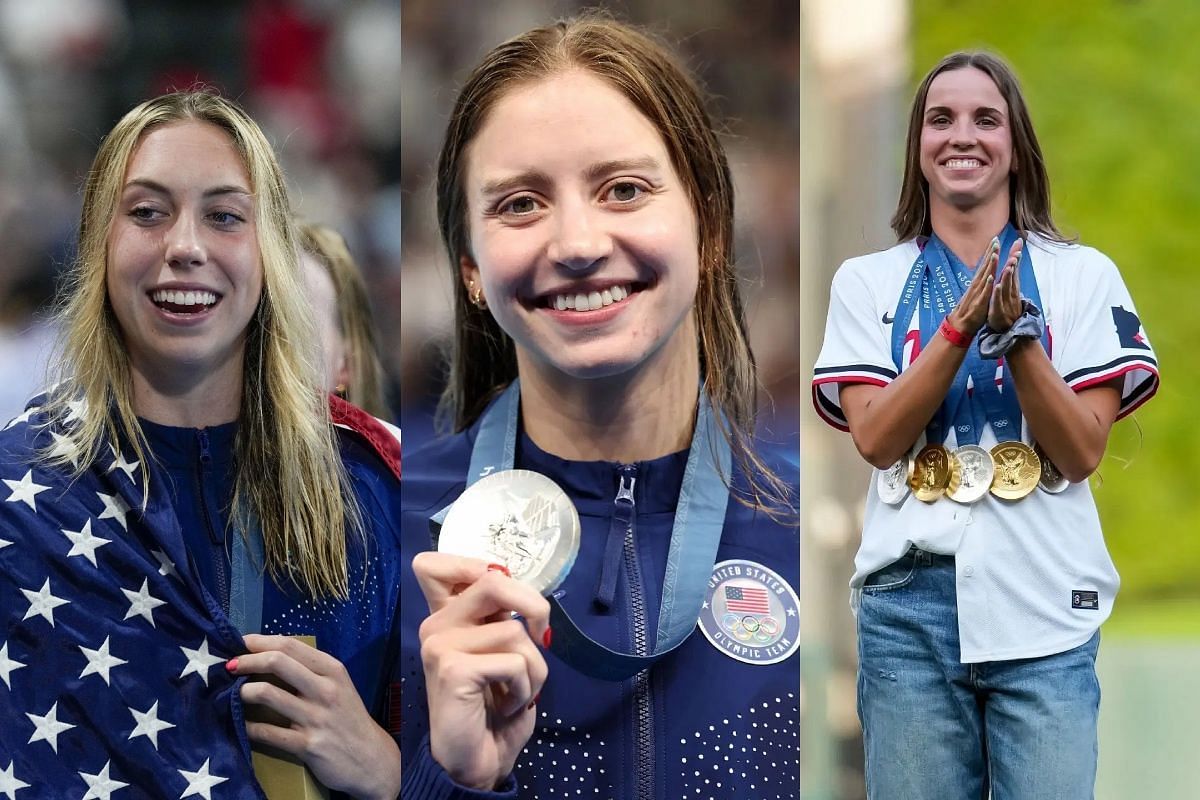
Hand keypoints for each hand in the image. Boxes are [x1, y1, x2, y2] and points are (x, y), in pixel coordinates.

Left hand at [230, 634, 400, 799]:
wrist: (371, 759)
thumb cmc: (348, 719)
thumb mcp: (339, 687)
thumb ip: (310, 672)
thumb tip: (268, 656)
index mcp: (333, 670)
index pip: (290, 646)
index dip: (260, 642)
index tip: (241, 643)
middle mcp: (326, 689)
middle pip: (277, 662)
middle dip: (247, 660)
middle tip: (230, 666)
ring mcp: (316, 717)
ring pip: (268, 694)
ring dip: (242, 692)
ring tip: (233, 694)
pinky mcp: (308, 745)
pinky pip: (267, 732)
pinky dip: (248, 726)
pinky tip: (242, 724)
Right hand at [413, 552, 550, 790]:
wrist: (477, 763)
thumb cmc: (494, 709)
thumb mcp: (502, 652)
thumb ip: (501, 618)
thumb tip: (528, 595)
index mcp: (446, 618)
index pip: (434, 565)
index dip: (475, 563)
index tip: (504, 595)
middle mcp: (436, 626)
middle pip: (492, 579)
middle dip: (533, 604)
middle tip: (543, 636)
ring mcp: (440, 645)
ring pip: (515, 631)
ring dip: (535, 667)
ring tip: (518, 692)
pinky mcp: (451, 669)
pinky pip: (514, 662)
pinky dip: (525, 688)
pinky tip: (507, 706)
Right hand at [946, 236, 998, 335]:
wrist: (960, 326)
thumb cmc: (970, 310)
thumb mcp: (977, 293)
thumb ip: (981, 283)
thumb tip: (986, 273)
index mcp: (978, 283)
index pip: (984, 265)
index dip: (990, 253)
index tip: (995, 240)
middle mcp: (976, 286)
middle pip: (984, 267)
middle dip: (990, 253)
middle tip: (995, 240)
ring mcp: (977, 294)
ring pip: (984, 277)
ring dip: (989, 266)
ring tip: (994, 254)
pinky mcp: (978, 304)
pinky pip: (984, 293)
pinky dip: (987, 285)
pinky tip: (991, 277)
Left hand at [987, 238, 1024, 331]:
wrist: (1006, 331)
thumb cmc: (1006, 310)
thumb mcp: (1009, 292)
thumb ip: (1012, 278)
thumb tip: (1014, 265)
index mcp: (1011, 287)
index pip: (1014, 268)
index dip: (1016, 256)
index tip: (1019, 242)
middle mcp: (1010, 292)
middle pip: (1012, 275)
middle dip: (1014, 263)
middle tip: (1017, 251)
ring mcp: (1005, 301)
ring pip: (1007, 286)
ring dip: (1008, 275)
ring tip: (1009, 265)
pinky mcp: (997, 310)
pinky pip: (997, 300)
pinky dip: (998, 293)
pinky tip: (997, 285)